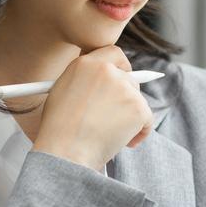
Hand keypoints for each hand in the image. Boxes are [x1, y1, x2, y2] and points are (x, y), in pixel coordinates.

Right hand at [32, 44, 153, 170]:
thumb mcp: (62, 94)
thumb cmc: (58, 131)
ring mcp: (124, 88)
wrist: (65, 152)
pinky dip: (139, 133)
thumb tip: (102, 87)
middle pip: (130, 79)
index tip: (123, 78)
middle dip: (127, 98)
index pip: (114, 53)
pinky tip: (123, 143)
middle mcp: (106, 70)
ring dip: (130, 118)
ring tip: (109, 134)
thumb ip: (84, 82)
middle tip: (117, 118)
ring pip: (138, 100)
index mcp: (85, 64)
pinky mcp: (137, 107)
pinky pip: (147, 119)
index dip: (121, 67)